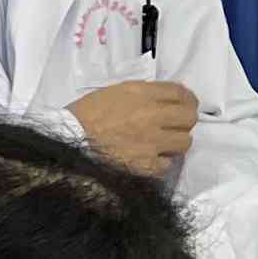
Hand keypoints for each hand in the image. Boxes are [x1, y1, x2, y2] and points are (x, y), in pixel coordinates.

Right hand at [73, 79, 199, 175]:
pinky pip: (167, 165)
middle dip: (186, 119)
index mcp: (141, 94)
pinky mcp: (146, 166)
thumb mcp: (113, 92)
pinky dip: (161, 162)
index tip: (186, 103)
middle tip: (178, 123)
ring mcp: (151, 142)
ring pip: (184, 141)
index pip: (180, 92)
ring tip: (165, 143)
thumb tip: (164, 97)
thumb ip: (142, 93)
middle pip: (189, 117)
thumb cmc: (84, 115)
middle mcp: (151, 116)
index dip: (187, 98)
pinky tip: (151, 159)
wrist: (68, 142)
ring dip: (177, 141)